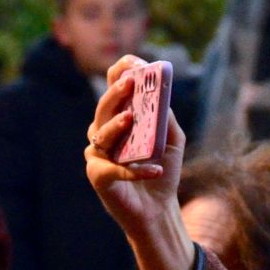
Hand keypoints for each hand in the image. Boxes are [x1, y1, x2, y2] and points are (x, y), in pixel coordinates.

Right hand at [84, 57, 196, 269]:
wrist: (159, 208)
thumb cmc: (162, 170)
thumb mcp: (171, 138)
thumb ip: (165, 116)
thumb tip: (160, 94)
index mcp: (120, 118)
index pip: (113, 90)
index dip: (119, 74)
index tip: (131, 61)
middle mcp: (104, 133)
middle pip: (103, 109)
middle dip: (115, 93)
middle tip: (130, 82)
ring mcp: (98, 154)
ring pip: (100, 134)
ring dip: (115, 125)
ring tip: (130, 118)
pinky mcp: (99, 177)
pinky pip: (112, 169)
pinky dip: (134, 170)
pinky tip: (153, 169)